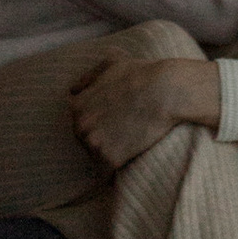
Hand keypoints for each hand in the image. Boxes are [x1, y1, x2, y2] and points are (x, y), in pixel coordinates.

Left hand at [67, 46, 218, 170]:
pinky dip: (116, 172)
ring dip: (110, 156)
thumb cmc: (141, 74)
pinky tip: (129, 160)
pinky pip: (106, 174)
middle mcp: (80, 127)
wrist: (165, 91)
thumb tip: (72, 91)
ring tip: (129, 144)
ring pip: (96, 159)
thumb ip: (88, 77)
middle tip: (124, 133)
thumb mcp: (110, 63)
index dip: (100, 124)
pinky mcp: (110, 160)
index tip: (116, 122)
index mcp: (76, 106)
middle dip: (103, 141)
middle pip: (86, 143)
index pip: (82, 124)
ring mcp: (93, 145)